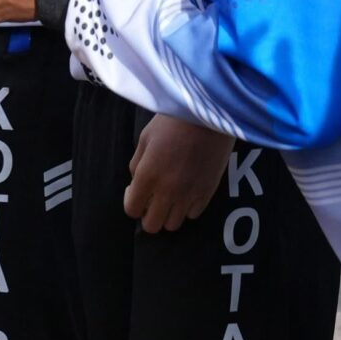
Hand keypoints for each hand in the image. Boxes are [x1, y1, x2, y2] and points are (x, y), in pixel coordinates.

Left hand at [124, 116, 233, 233]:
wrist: (209, 114)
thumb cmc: (173, 120)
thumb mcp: (146, 137)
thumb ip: (137, 164)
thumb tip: (136, 182)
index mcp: (148, 175)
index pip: (132, 209)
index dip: (131, 202)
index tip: (135, 189)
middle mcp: (168, 191)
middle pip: (152, 226)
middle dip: (147, 214)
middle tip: (151, 197)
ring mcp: (189, 195)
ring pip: (173, 225)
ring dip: (167, 213)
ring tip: (170, 195)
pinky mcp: (208, 193)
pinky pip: (193, 215)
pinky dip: (186, 208)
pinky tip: (186, 191)